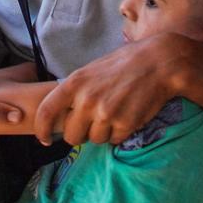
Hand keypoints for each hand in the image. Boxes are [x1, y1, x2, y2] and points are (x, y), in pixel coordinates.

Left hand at [35, 32, 185, 146]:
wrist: (159, 62)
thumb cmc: (125, 64)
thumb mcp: (92, 70)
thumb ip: (77, 91)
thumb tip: (64, 114)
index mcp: (74, 83)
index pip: (46, 112)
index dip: (43, 130)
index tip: (45, 139)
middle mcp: (87, 100)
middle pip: (71, 136)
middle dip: (81, 134)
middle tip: (93, 124)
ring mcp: (106, 113)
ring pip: (95, 140)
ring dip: (103, 133)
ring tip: (115, 114)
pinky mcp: (125, 124)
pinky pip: (115, 140)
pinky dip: (120, 133)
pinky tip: (128, 116)